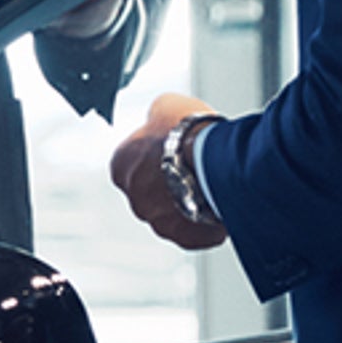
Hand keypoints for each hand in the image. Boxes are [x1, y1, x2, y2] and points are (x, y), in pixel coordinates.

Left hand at [111, 91, 226, 250]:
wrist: (210, 157)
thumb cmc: (186, 131)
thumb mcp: (164, 106)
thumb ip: (156, 117)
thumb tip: (159, 117)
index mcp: (121, 167)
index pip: (136, 163)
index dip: (159, 155)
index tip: (178, 148)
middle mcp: (134, 198)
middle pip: (155, 192)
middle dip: (175, 182)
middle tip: (198, 167)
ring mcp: (159, 221)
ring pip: (176, 214)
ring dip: (192, 203)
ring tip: (213, 185)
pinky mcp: (184, 237)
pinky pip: (197, 232)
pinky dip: (208, 223)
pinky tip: (220, 204)